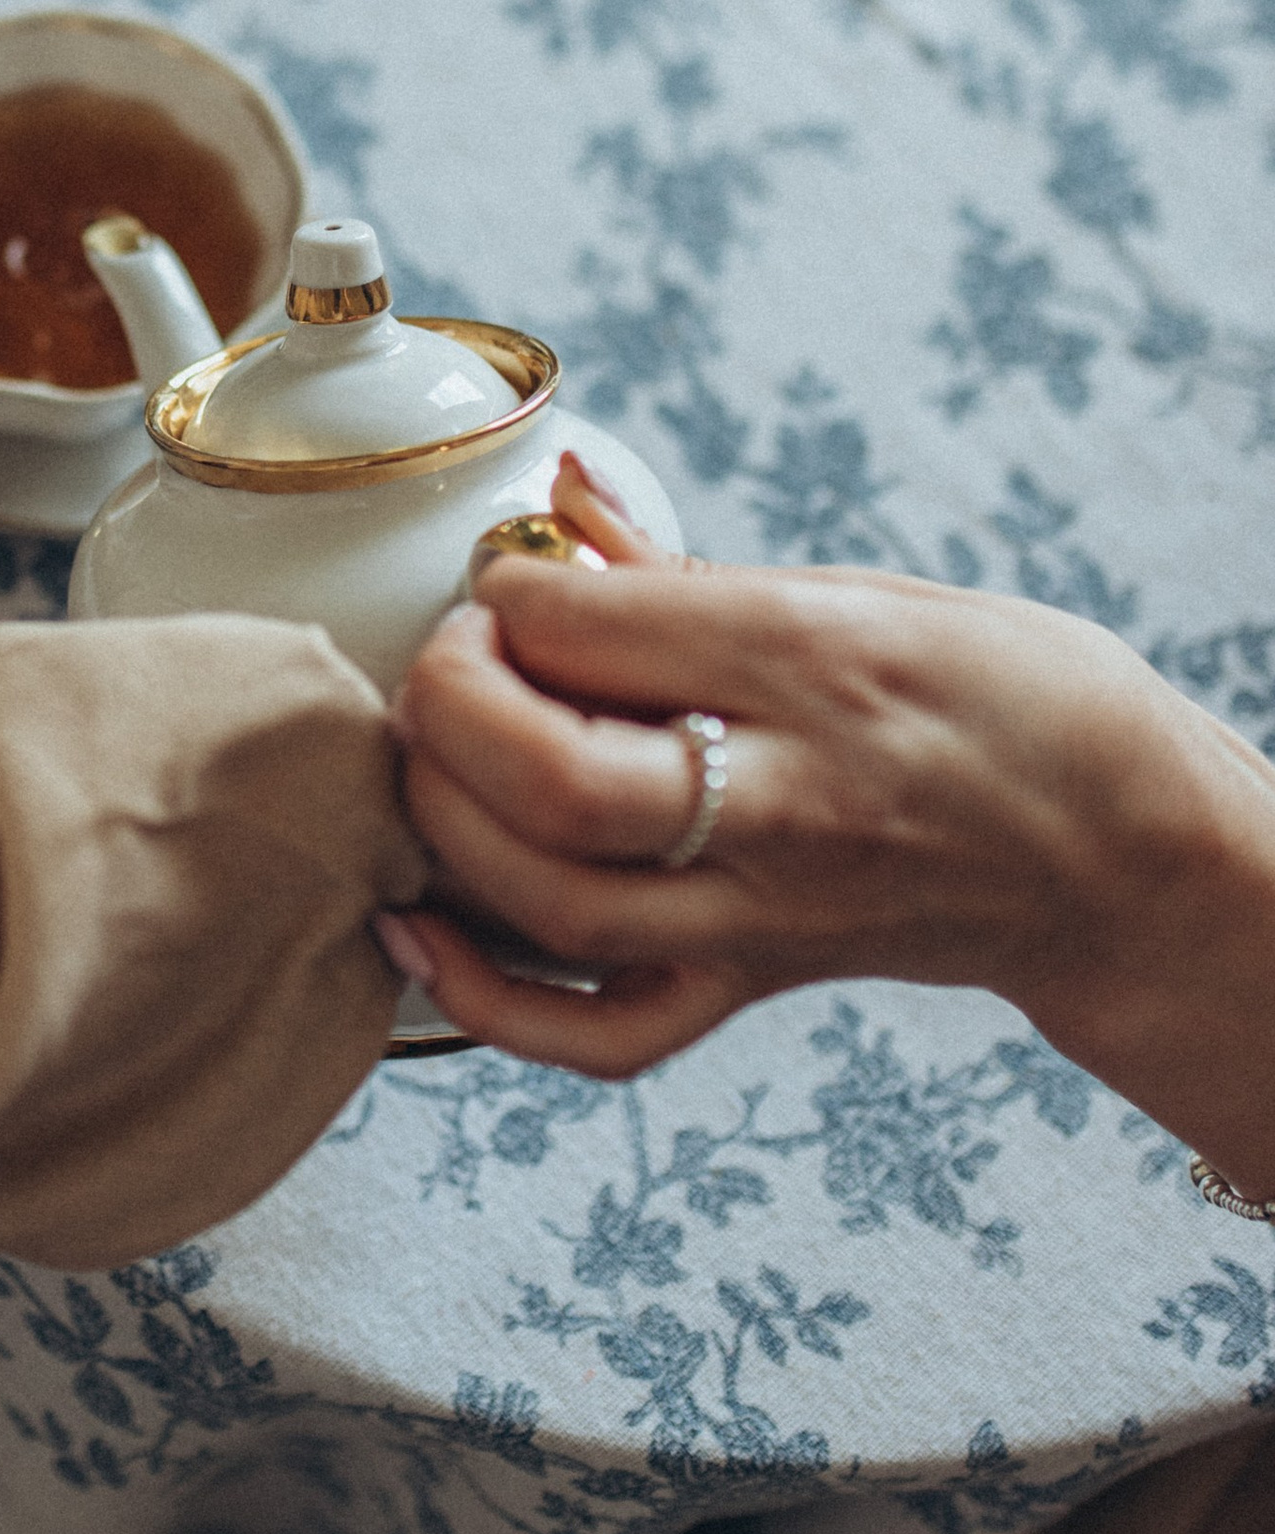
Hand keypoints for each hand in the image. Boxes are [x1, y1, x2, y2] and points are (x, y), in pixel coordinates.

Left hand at [377, 459, 1274, 1193]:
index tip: (498, 579)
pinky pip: (594, 1031)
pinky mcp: (748, 985)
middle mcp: (786, 800)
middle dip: (449, 708)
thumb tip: (558, 501)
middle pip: (557, 784)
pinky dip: (480, 997)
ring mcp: (763, 913)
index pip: (597, 630)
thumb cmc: (1001, 695)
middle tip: (446, 660)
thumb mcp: (868, 588)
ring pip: (554, 905)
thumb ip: (685, 567)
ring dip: (444, 825)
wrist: (1115, 847)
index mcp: (815, 664)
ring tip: (432, 757)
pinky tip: (418, 926)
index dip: (503, 595)